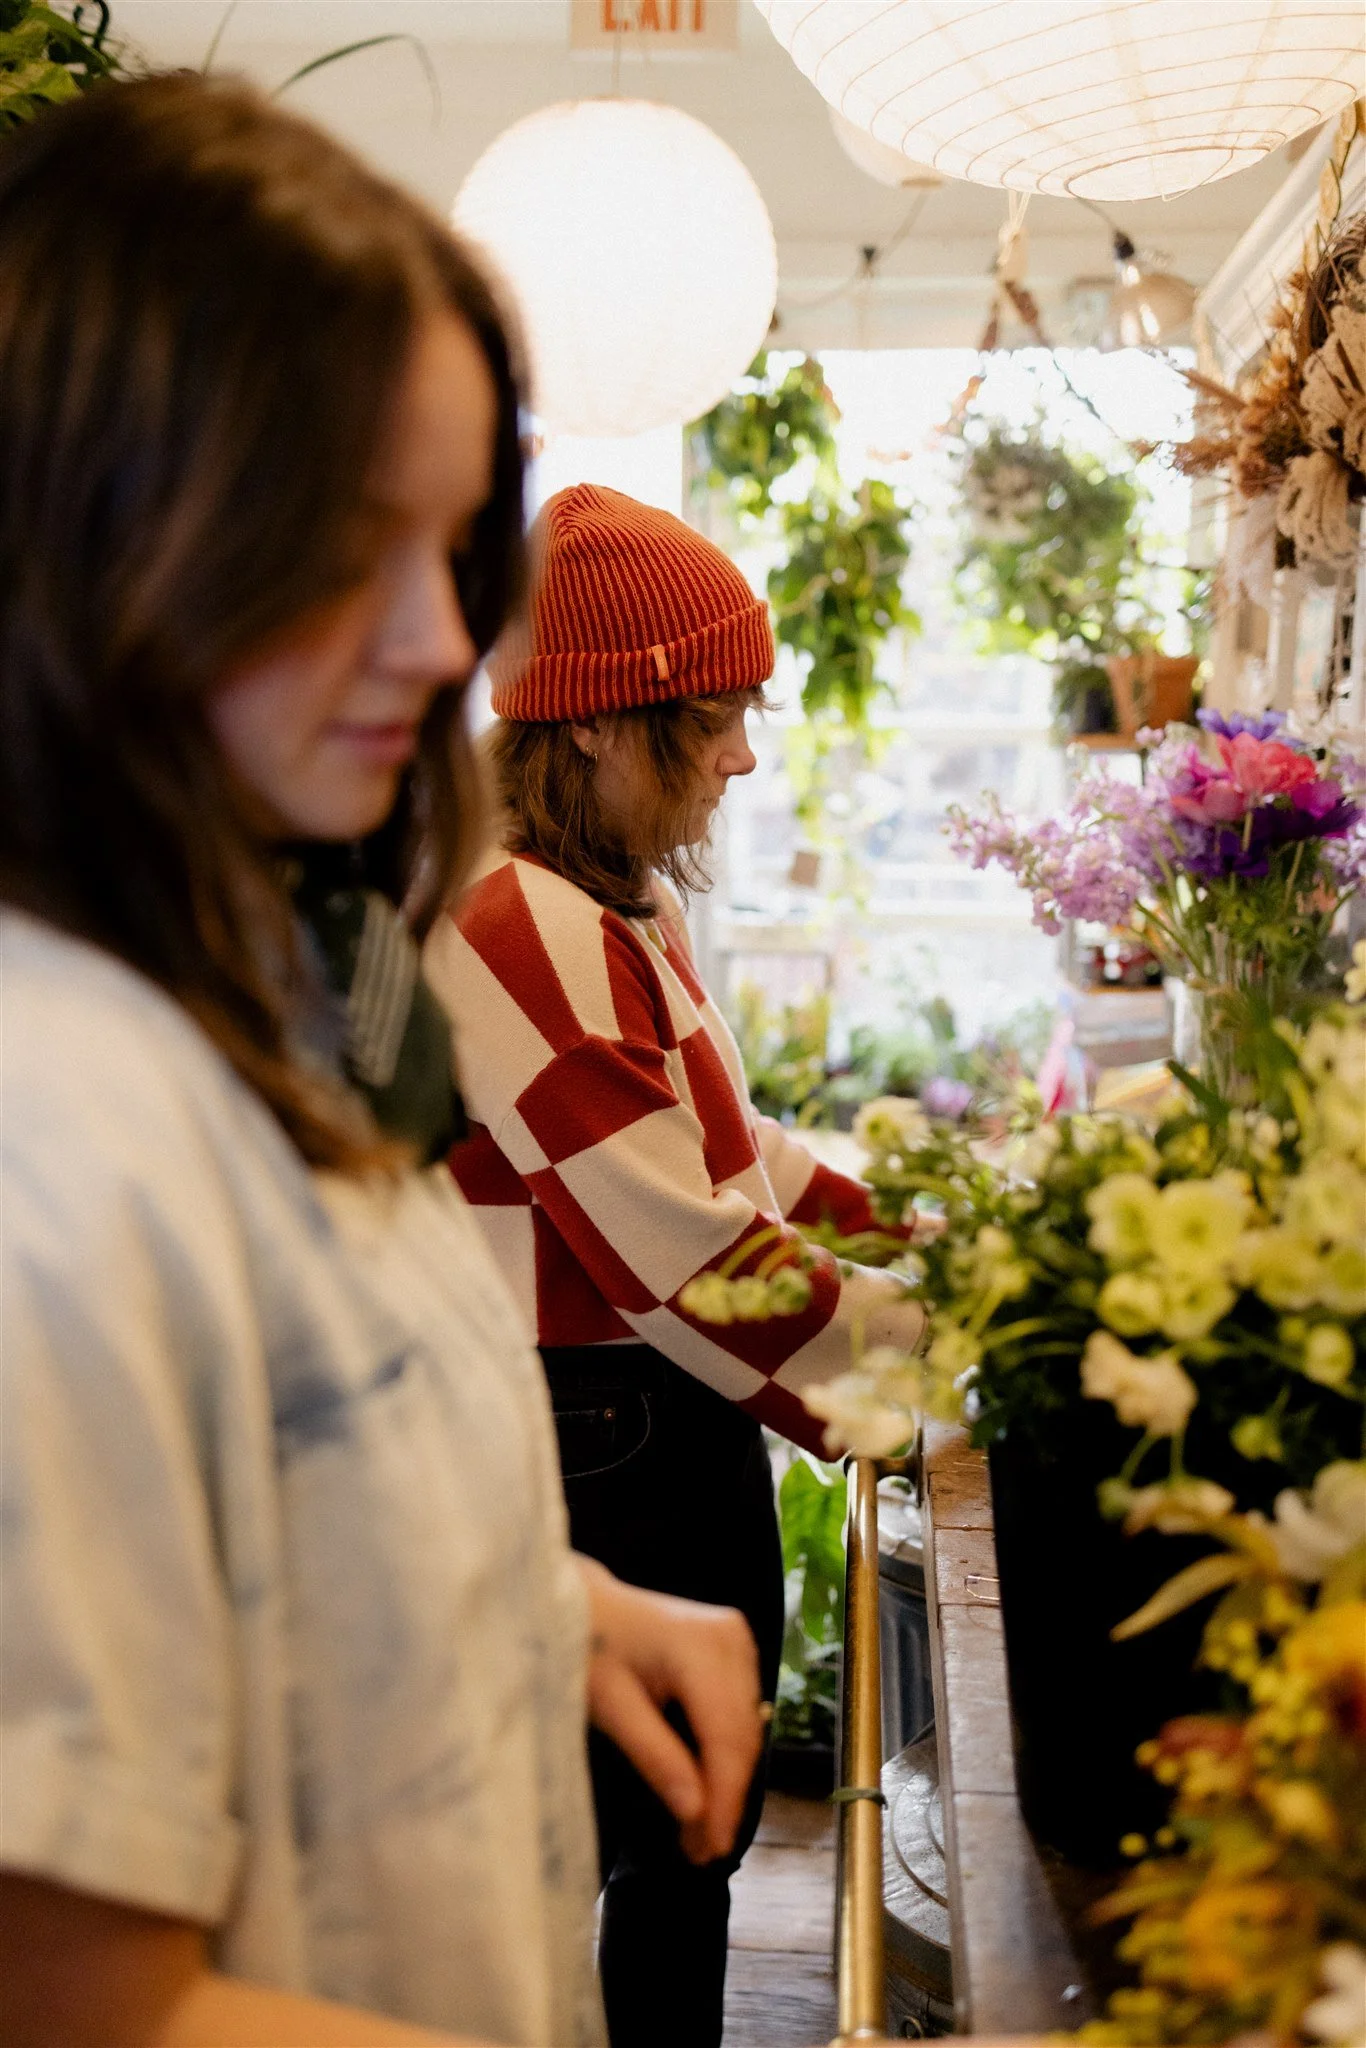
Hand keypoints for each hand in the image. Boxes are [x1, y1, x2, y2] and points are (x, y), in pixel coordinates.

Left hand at [576, 1556, 763, 1865]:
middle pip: (742, 1735)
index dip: (724, 1798)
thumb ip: (655, 1756)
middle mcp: (730, 1638)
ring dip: (726, 1781)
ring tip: (700, 1832)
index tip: (712, 1849)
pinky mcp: (733, 1649)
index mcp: (698, 1645)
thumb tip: (696, 1814)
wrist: (582, 1600)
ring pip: (746, 1729)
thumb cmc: (585, 1647)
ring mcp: (736, 1639)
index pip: (725, 1736)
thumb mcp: (609, 1706)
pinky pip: (739, 1713)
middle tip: (701, 1852)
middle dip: (725, 1798)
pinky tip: (703, 1788)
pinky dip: (723, 1754)